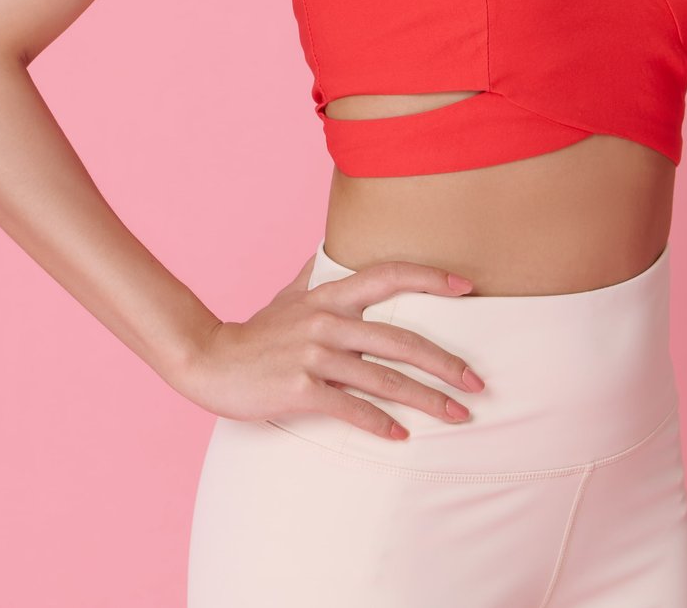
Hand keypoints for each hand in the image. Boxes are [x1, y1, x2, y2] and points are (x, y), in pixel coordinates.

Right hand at [172, 255, 486, 438]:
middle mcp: (328, 321)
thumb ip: (316, 275)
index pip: (389, 276)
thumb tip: (329, 250)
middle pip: (401, 340)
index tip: (468, 287)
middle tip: (478, 382)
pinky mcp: (301, 389)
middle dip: (445, 363)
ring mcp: (315, 355)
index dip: (430, 278)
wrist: (208, 360)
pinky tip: (401, 436)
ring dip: (427, 400)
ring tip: (457, 415)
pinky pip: (351, 408)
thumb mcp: (288, 295)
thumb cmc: (255, 333)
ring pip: (385, 378)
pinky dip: (380, 423)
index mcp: (330, 296)